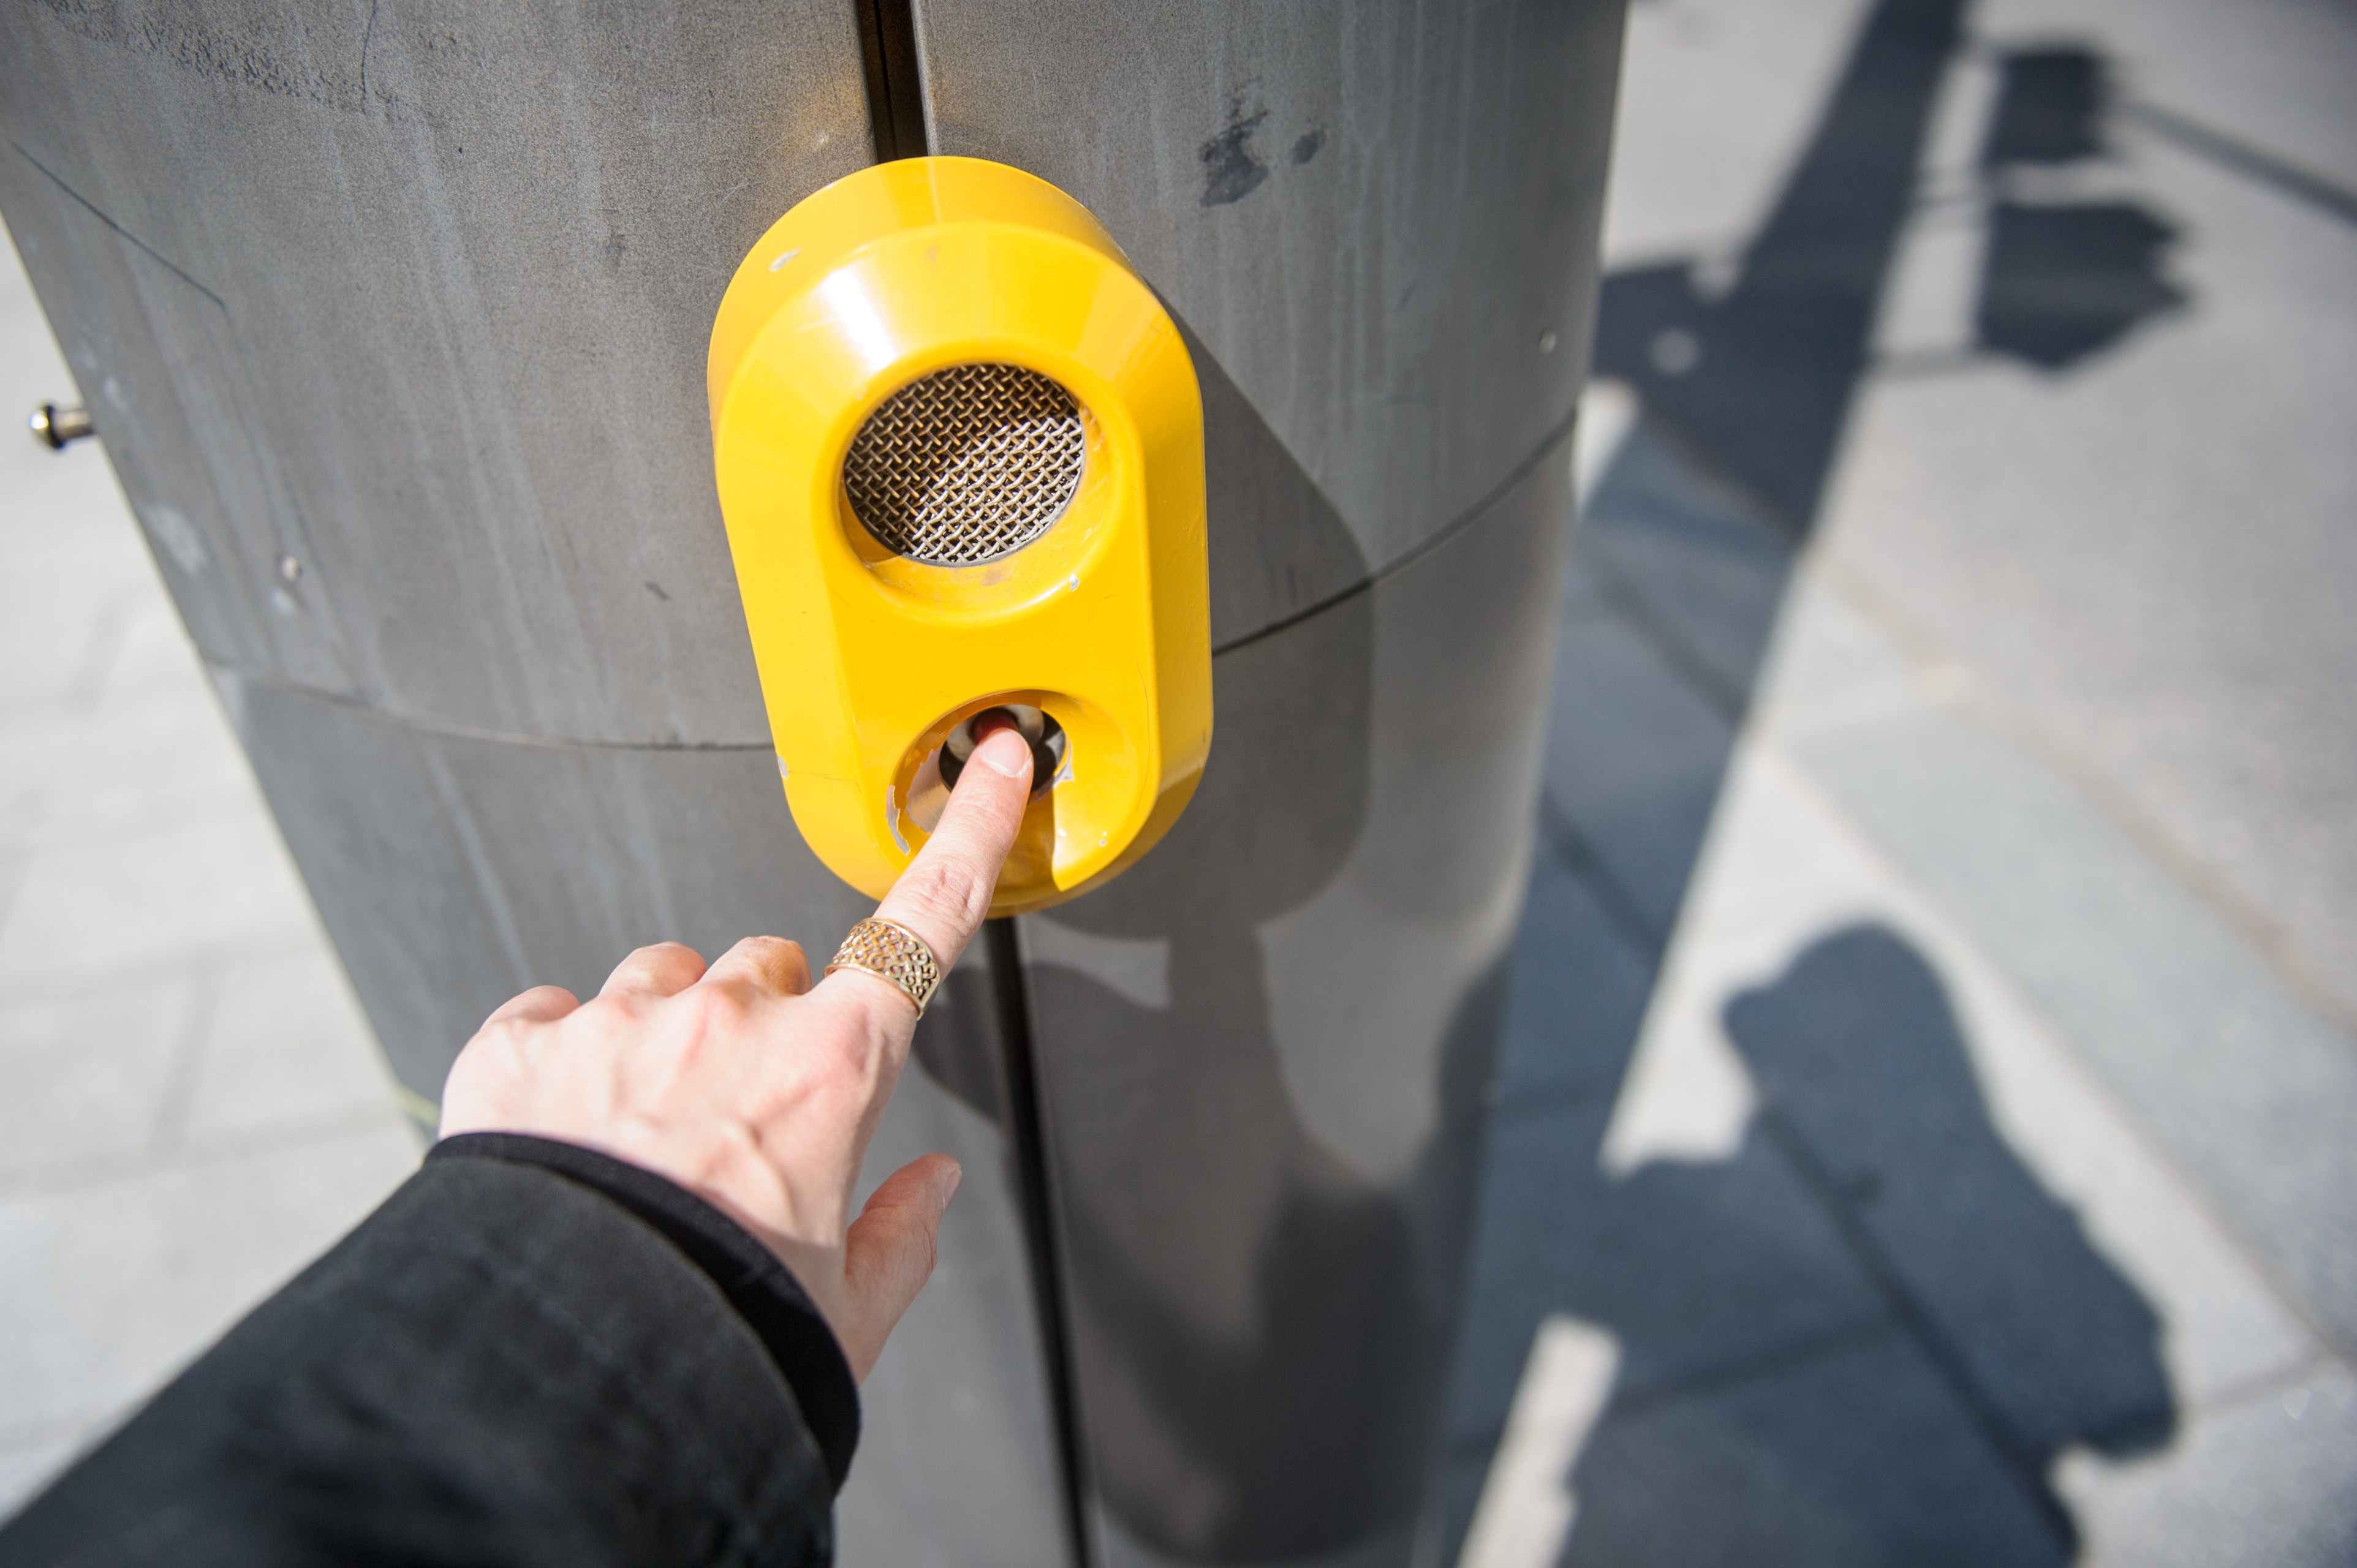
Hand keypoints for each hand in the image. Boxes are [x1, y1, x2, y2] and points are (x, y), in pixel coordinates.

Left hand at [437, 720, 1035, 1379]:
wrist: (560, 1377)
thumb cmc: (713, 1344)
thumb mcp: (847, 1315)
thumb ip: (901, 1238)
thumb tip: (933, 1188)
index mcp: (832, 1072)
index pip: (923, 924)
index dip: (969, 834)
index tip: (994, 766)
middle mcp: (728, 1023)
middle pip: (770, 961)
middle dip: (766, 1014)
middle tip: (739, 1111)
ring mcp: (616, 1025)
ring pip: (659, 977)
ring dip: (663, 1030)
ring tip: (639, 1132)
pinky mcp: (515, 1049)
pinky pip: (550, 1012)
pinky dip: (560, 1059)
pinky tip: (561, 1133)